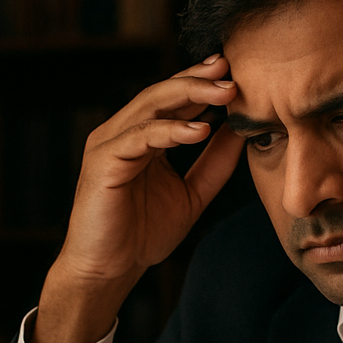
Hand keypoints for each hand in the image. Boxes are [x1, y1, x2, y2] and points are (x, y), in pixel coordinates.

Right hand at [32, 56, 244, 342]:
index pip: (173, 100)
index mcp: (142, 137)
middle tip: (230, 71)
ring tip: (223, 94)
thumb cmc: (142, 235)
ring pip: (150, 106)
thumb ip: (214, 164)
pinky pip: (139, 137)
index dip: (203, 83)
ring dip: (189, 96)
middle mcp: (122, 133)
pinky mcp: (102, 162)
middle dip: (198, 80)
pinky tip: (200, 130)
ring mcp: (109, 144)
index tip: (236, 73)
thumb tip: (239, 131)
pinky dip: (170, 131)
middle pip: (162, 93)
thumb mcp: (192, 194)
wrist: (108, 270)